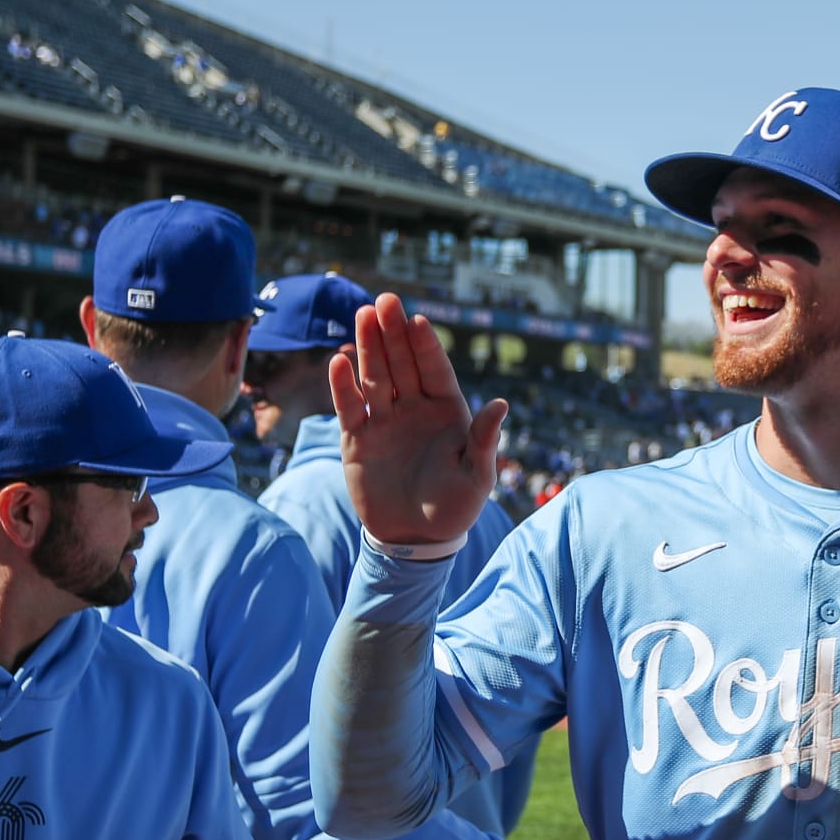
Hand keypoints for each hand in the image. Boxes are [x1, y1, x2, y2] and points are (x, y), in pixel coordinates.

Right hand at [331, 293, 506, 545]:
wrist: (415, 540)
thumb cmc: (454, 508)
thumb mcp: (477, 477)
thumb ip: (484, 441)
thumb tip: (501, 405)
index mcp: (447, 411)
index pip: (435, 370)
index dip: (426, 346)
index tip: (417, 320)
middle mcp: (414, 409)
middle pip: (402, 363)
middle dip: (394, 333)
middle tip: (386, 300)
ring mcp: (385, 421)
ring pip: (375, 377)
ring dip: (369, 347)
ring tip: (362, 314)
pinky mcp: (358, 439)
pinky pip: (350, 407)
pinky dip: (342, 386)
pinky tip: (338, 362)